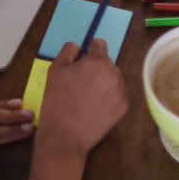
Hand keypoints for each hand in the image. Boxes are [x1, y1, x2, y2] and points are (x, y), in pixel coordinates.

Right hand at [37, 40, 127, 157]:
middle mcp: (113, 74)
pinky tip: (94, 106)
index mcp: (97, 61)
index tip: (82, 59)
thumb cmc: (57, 101)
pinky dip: (109, 97)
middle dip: (96, 67)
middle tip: (81, 81)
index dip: (89, 49)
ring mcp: (121, 92)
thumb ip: (67, 52)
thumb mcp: (55, 70)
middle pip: (107, 62)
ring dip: (104, 81)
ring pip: (113, 78)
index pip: (99, 44)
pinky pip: (117, 95)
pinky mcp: (123, 108)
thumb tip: (77, 46)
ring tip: (87, 95)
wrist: (65, 135)